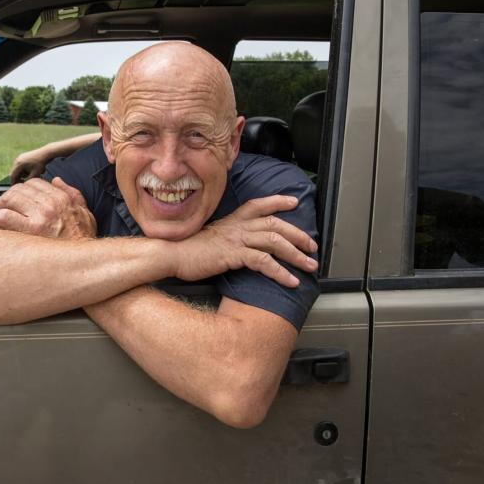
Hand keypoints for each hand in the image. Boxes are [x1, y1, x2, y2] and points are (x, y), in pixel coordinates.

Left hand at [0, 177, 95, 239]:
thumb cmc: (84, 240)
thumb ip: (72, 194)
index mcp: (62, 198)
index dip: (22, 189)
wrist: (86, 261)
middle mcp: (51, 203)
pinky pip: (5, 217)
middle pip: (20, 190)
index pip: (35, 183)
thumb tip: (57, 180)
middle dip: (7, 196)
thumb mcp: (85, 212)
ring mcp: (41, 215)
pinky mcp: (32, 229)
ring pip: (11, 200)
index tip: (15, 197)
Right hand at [10, 147, 52, 183]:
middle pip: (14, 172)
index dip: (14, 182)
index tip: (17, 188)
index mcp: (19, 164)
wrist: (46, 153)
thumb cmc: (41, 164)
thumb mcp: (35, 174)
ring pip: (18, 169)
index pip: (12, 176)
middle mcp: (17, 160)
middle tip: (24, 183)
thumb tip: (24, 186)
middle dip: (19, 178)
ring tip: (31, 175)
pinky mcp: (23, 156)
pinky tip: (31, 170)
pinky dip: (24, 169)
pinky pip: (21, 165)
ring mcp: (20, 157)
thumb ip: (28, 181)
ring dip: (22, 174)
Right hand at [170, 195, 317, 287]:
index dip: (278, 201)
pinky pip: (264, 262)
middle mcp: (237, 226)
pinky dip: (281, 272)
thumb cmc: (187, 250)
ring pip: (275, 241)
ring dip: (296, 254)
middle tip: (313, 245)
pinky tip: (291, 281)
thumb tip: (239, 246)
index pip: (259, 204)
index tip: (293, 202)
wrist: (170, 255)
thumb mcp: (211, 238)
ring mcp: (236, 239)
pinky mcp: (233, 255)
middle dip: (298, 235)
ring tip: (309, 265)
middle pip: (276, 224)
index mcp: (232, 220)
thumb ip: (228, 238)